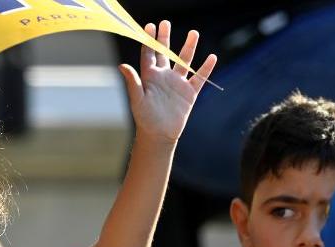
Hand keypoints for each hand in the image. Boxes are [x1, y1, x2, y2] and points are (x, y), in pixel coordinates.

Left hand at [119, 21, 216, 143]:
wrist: (159, 135)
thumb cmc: (144, 118)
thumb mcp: (137, 99)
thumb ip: (133, 81)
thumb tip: (122, 65)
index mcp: (150, 76)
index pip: (149, 54)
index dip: (149, 40)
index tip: (150, 26)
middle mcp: (164, 77)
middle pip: (165, 53)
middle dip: (165, 38)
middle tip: (165, 23)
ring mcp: (177, 83)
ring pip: (184, 61)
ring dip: (189, 47)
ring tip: (193, 33)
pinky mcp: (189, 93)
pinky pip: (199, 78)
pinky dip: (205, 68)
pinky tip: (211, 57)